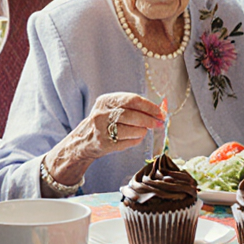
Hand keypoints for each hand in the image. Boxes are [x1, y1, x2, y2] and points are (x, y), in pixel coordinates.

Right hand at [45, 93, 163, 185]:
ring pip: (132, 130)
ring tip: (144, 130)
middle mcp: (102, 114)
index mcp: (106, 101)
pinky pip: (129, 142)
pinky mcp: (105, 144)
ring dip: (143, 131)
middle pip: (133, 115)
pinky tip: (136, 137)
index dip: (149, 106)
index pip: (132, 100)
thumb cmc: (104, 122)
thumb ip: (132, 107)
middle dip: (149, 120)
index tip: (160, 112)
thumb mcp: (112, 108)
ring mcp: (103, 129)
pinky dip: (136, 140)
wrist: (83, 141)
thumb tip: (158, 110)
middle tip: (159, 123)